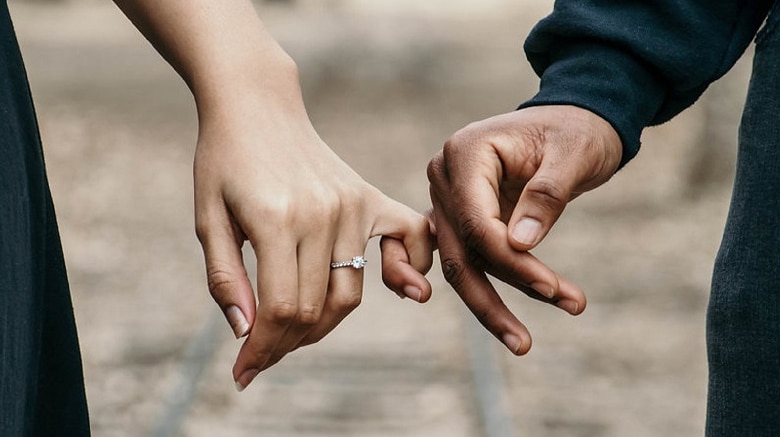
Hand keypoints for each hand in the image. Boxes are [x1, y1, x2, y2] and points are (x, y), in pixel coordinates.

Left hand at [194, 73, 432, 390]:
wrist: (257, 106)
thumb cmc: (223, 160)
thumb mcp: (208, 218)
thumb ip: (225, 278)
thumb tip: (246, 332)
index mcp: (276, 219)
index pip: (281, 309)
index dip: (262, 349)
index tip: (244, 372)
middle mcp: (323, 214)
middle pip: (317, 308)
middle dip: (286, 343)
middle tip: (262, 353)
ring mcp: (352, 204)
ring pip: (350, 292)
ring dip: (323, 323)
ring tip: (293, 330)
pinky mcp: (369, 197)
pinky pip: (409, 240)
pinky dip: (409, 270)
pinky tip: (400, 288)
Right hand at [427, 105, 621, 353]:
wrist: (573, 121)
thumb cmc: (577, 131)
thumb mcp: (573, 154)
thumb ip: (546, 196)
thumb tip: (519, 245)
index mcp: (465, 152)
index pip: (477, 221)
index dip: (511, 261)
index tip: (552, 288)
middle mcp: (445, 176)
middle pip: (460, 251)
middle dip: (493, 298)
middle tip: (525, 342)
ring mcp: (447, 198)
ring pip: (458, 263)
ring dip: (489, 303)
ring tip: (523, 342)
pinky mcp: (459, 217)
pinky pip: (459, 258)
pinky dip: (474, 288)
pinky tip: (489, 320)